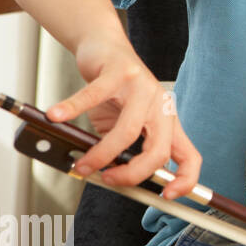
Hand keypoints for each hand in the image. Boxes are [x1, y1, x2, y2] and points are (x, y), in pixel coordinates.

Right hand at [47, 32, 202, 199]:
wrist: (105, 48)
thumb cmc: (114, 91)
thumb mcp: (122, 125)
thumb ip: (121, 150)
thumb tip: (107, 177)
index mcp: (167, 122)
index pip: (190, 157)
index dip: (185, 180)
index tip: (168, 197)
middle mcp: (161, 106)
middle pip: (159, 150)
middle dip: (133, 174)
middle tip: (108, 179)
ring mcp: (143, 87)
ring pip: (128, 131)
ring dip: (101, 154)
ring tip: (81, 163)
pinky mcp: (120, 71)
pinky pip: (93, 95)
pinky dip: (72, 108)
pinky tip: (56, 116)